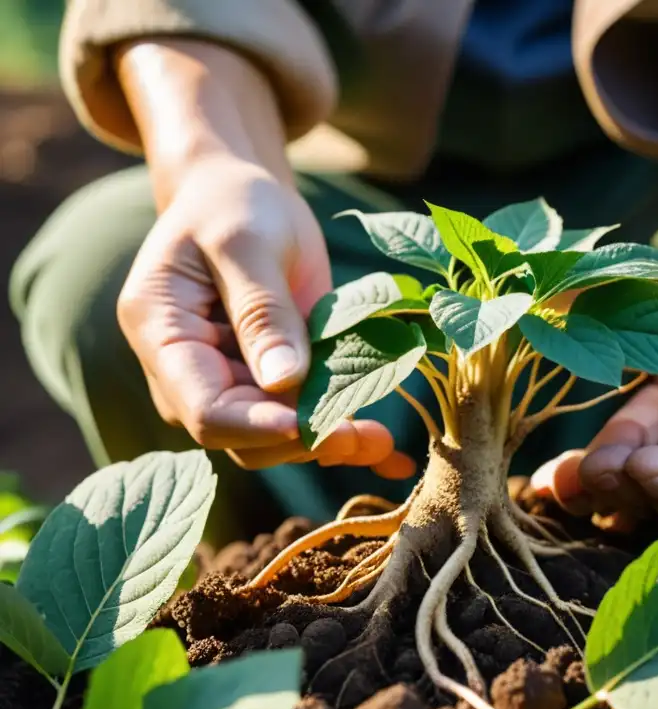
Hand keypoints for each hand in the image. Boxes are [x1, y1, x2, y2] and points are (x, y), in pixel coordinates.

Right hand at [118, 152, 413, 475]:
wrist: (243, 195)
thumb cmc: (234, 205)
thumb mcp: (247, 242)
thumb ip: (261, 311)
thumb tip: (283, 383)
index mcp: (161, 333)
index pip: (200, 407)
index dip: (255, 425)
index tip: (309, 425)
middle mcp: (189, 371)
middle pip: (238, 434)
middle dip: (300, 441)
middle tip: (364, 438)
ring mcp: (231, 379)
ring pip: (273, 438)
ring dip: (328, 443)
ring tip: (382, 442)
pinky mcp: (272, 380)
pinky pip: (303, 419)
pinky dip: (344, 433)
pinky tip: (387, 454)